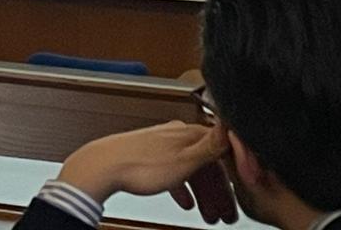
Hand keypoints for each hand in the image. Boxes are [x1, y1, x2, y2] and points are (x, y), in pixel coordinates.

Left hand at [57, 121, 238, 223]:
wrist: (103, 166)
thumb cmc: (140, 164)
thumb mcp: (185, 159)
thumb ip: (210, 145)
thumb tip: (232, 125)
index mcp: (188, 133)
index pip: (221, 154)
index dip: (231, 178)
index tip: (237, 199)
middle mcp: (175, 135)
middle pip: (206, 164)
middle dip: (217, 191)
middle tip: (223, 213)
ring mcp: (161, 145)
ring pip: (190, 171)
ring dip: (201, 193)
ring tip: (207, 214)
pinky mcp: (147, 156)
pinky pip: (172, 173)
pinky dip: (182, 188)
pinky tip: (183, 201)